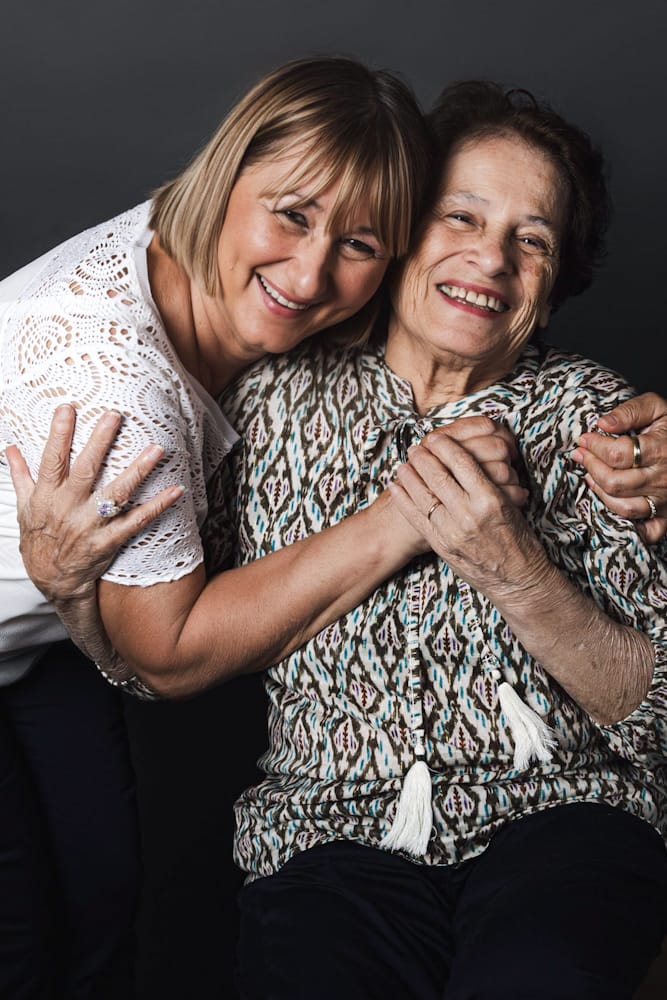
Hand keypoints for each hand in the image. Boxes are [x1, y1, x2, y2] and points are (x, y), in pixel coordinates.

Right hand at [6, 404, 183, 601]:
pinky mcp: (109, 541)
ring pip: (116, 494)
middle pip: (85, 470)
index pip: (51, 460)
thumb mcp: (24, 507)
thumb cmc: (39, 540)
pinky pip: (137, 522)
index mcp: (47, 496)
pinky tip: (175, 490)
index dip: (58, 434)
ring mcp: (90, 525)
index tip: (67, 408)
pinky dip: (157, 506)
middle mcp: (68, 508)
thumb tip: (10, 448)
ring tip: (156, 449)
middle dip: (99, 442)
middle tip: (115, 415)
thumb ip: (21, 475)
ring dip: (137, 471)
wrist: (53, 581)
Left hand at [390, 429, 537, 598]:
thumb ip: (489, 484)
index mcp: (490, 499)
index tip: (436, 436)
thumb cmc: (519, 541)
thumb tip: (466, 461)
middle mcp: (468, 514)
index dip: (445, 446)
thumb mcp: (511, 506)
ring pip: (423, 496)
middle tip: (415, 447)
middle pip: (438, 476)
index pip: (462, 463)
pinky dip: (403, 500)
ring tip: (403, 464)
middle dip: (423, 458)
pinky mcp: (441, 546)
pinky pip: (417, 518)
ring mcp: (451, 532)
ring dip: (410, 476)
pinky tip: (396, 487)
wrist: (518, 581)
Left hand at [570, 393, 666, 542]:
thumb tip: (602, 424)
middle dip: (591, 467)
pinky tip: (613, 508)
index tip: (584, 439)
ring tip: (591, 476)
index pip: (618, 454)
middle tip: (581, 455)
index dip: (595, 446)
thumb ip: (630, 411)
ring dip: (600, 492)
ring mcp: (665, 500)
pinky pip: (646, 531)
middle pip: (615, 482)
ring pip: (623, 507)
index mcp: (661, 450)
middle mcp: (663, 479)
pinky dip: (628, 526)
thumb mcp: (657, 407)